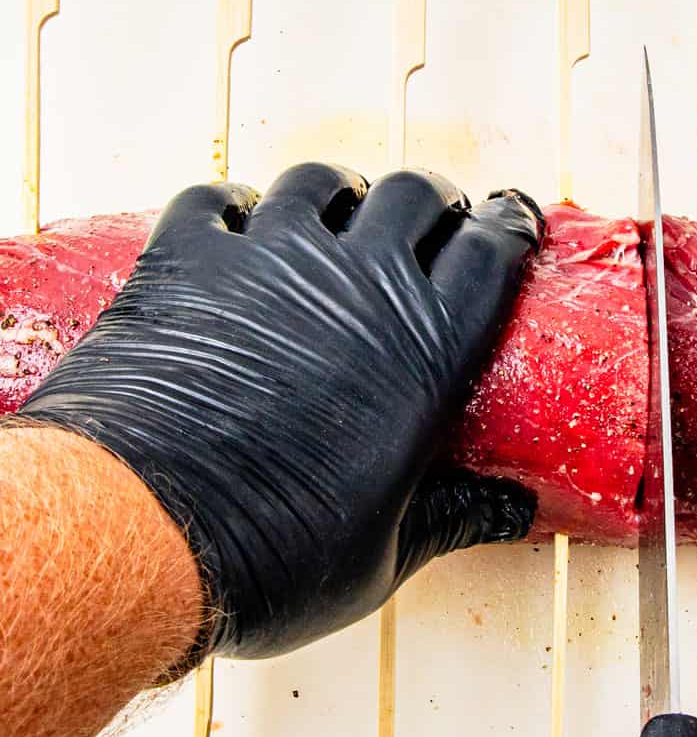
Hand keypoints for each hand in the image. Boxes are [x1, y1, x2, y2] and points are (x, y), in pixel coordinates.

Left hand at [21, 163, 542, 665]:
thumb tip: (516, 512)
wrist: (141, 533)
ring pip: (320, 181)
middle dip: (435, 202)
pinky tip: (239, 228)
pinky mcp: (184, 260)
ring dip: (343, 193)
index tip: (513, 218)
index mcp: (423, 351)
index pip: (489, 252)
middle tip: (435, 224)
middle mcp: (356, 284)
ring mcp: (266, 259)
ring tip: (343, 216)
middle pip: (415, 195)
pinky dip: (236, 206)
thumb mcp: (385, 554)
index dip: (510, 225)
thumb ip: (455, 518)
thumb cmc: (274, 555)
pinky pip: (217, 198)